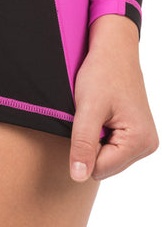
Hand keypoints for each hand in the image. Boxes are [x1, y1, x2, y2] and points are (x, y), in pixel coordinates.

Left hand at [69, 13, 158, 181]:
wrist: (114, 49)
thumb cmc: (102, 73)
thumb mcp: (88, 108)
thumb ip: (83, 144)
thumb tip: (78, 177)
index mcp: (140, 142)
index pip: (99, 170)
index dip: (84, 148)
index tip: (86, 120)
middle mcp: (147, 146)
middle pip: (105, 167)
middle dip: (92, 144)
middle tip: (92, 115)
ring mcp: (144, 141)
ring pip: (107, 159)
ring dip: (96, 139)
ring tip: (99, 113)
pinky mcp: (137, 135)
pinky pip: (112, 149)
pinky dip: (102, 135)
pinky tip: (104, 115)